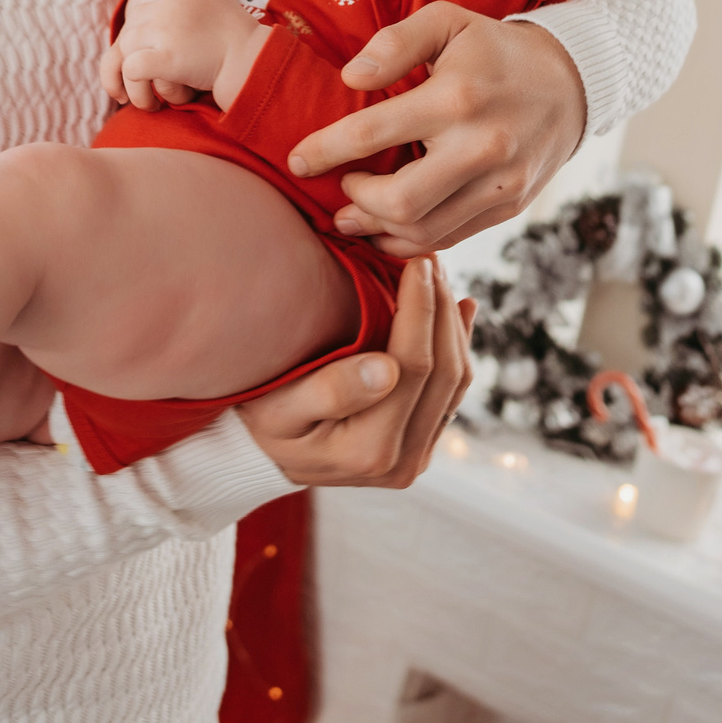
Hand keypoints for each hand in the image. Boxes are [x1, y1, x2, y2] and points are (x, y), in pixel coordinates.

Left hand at [100, 0, 262, 110]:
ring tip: (149, 102)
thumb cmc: (238, 38)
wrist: (254, 60)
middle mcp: (164, 2)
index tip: (144, 62)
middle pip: (128, 34)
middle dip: (131, 63)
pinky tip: (153, 103)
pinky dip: (137, 91)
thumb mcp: (210, 2)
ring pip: (124, 54)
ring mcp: (162, 27)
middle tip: (140, 88)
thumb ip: (182, 2)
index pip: (137, 13)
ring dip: (134, 83)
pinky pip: (131, 72)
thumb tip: (155, 11)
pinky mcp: (164, 56)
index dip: (138, 42)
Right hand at [239, 257, 476, 486]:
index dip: (420, 309)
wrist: (263, 457)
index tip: (417, 264)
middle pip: (445, 373)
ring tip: (438, 276)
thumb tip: (387, 370)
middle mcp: (403, 462)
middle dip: (440, 309)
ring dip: (452, 323)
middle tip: (431, 260)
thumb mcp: (277, 408)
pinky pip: (454, 391)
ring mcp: (418, 457)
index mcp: (369, 451)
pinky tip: (458, 309)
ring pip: (457, 380)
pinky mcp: (423, 445)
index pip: (413, 367)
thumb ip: (330, 392)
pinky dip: (458, 345)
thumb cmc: (263, 423)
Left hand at [287, 5, 582, 257]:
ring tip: (353, 214)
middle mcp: (481, 147)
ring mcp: (499, 184)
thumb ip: (395, 42)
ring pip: (423, 231)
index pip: (372, 133)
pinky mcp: (509, 207)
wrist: (571, 83)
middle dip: (354, 201)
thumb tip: (350, 77)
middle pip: (398, 201)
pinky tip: (388, 227)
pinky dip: (410, 241)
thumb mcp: (447, 21)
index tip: (297, 161)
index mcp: (457, 97)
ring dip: (376, 229)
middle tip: (339, 188)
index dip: (324, 151)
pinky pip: (449, 238)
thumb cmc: (494, 49)